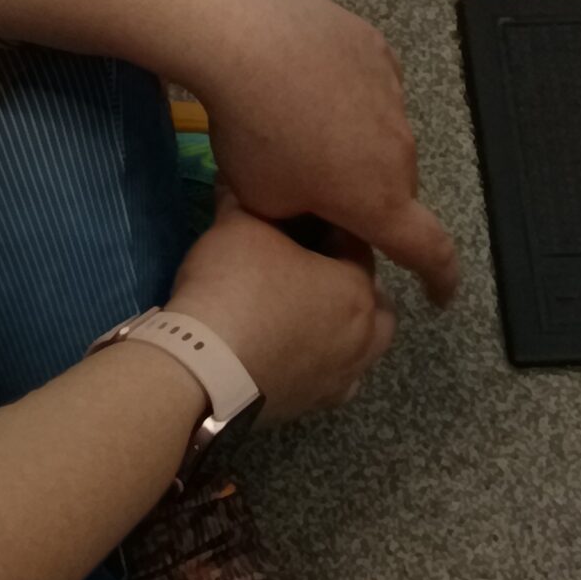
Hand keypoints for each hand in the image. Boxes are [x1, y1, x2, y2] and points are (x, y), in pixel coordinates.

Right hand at [168, 189, 394, 423]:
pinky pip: (336, 378)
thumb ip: (244, 197)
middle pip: (374, 298)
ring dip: (345, 324)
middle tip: (310, 264)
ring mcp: (342, 378)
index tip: (298, 217)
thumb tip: (236, 173)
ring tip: (304, 308)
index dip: (327, 224)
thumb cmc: (236, 287)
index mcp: (357, 287)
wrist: (206, 369)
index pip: (357, 243)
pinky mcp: (315, 406)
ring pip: (363, 345)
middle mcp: (364, 336)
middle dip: (351, 278)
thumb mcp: (238, 224)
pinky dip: (324, 360)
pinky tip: (294, 347)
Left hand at [190, 0, 458, 305]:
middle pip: (395, 187)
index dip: (439, 277)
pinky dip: (352, 92)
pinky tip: (311, 79)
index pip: (430, 250)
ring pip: (384, 134)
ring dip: (357, 141)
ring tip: (301, 121)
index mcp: (380, 200)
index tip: (439, 293)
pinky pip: (374, 85)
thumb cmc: (252, 132)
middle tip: (318, 185)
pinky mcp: (377, 49)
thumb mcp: (265, 201)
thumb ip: (302, 217)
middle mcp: (400, 150)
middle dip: (368, 196)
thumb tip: (311, 205)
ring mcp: (393, 94)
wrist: (245, 38)